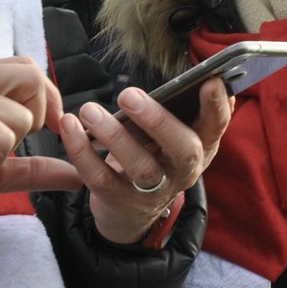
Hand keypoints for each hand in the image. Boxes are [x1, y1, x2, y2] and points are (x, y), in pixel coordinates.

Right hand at [0, 58, 81, 226]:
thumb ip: (34, 167)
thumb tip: (78, 176)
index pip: (28, 67)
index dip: (47, 98)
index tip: (44, 131)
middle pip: (33, 75)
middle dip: (36, 116)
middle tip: (7, 144)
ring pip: (22, 116)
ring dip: (5, 150)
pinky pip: (2, 138)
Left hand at [59, 77, 232, 244]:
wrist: (132, 210)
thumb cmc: (156, 154)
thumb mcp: (177, 134)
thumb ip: (190, 109)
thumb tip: (215, 77)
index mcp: (201, 146)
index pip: (216, 126)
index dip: (216, 106)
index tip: (210, 81)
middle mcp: (184, 171)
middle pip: (182, 149)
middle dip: (157, 120)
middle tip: (128, 94)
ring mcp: (154, 192)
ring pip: (140, 167)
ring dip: (113, 135)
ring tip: (89, 110)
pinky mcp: (122, 202)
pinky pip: (101, 179)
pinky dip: (82, 152)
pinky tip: (70, 127)